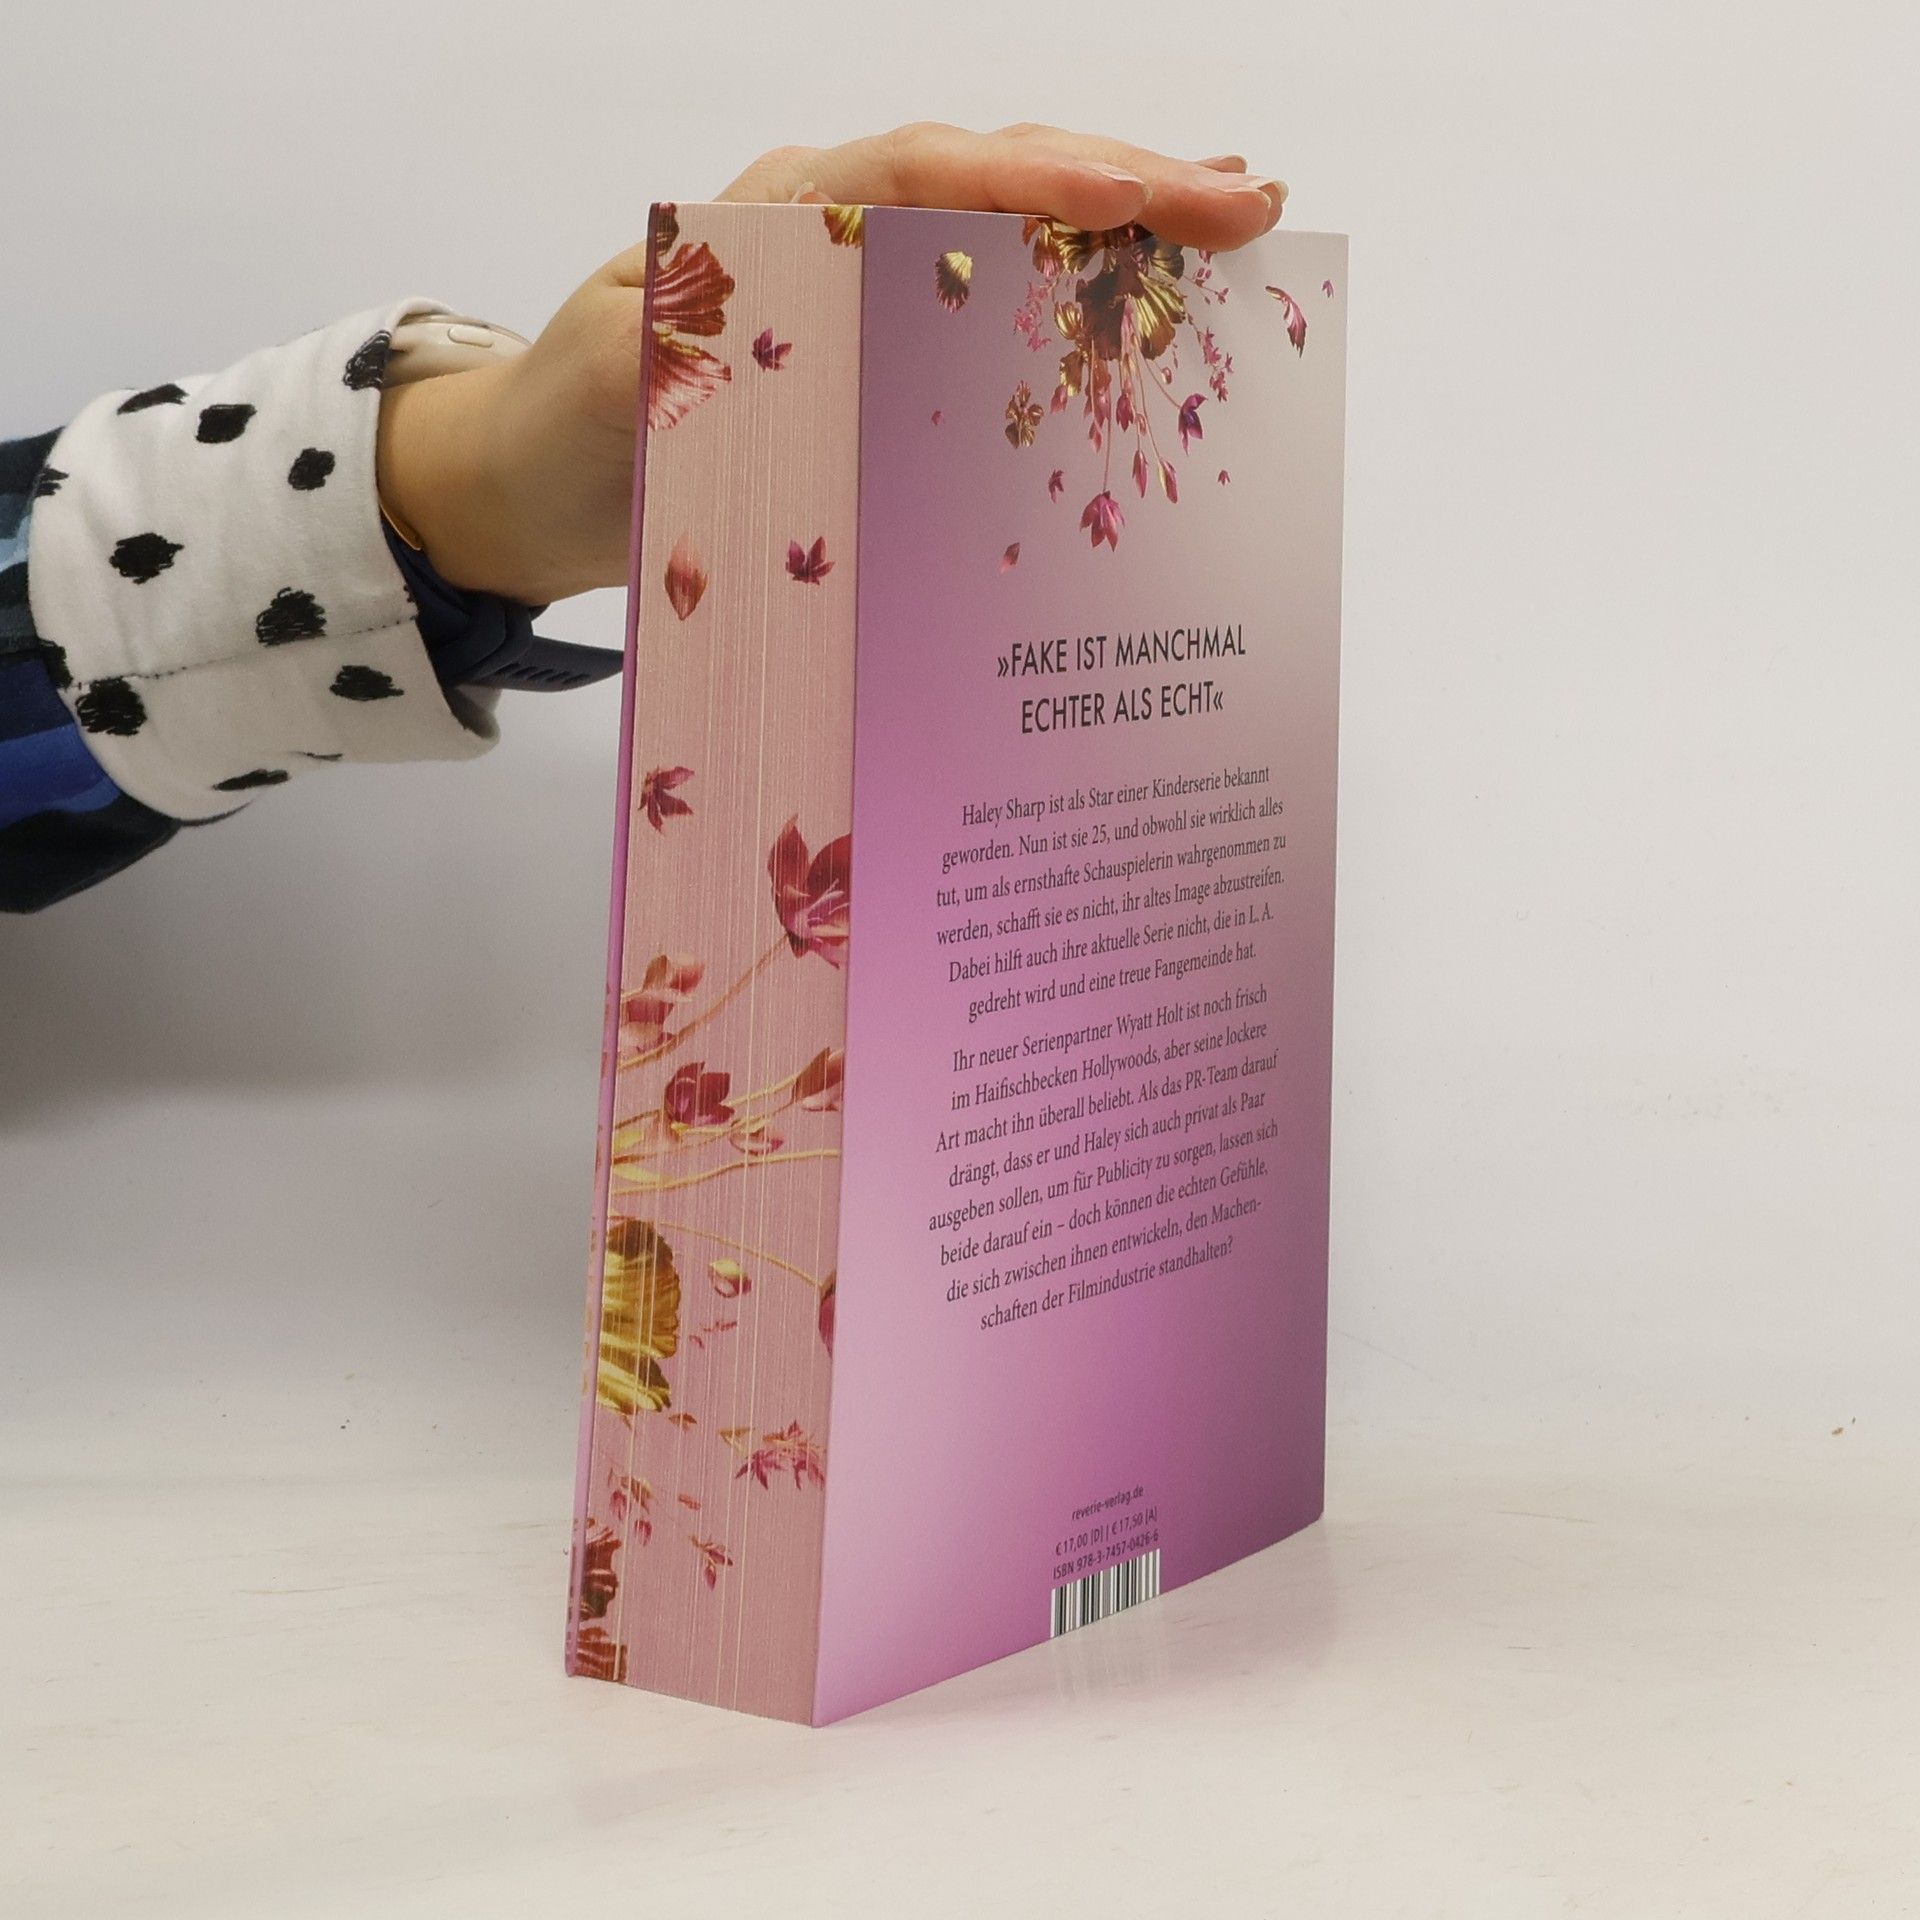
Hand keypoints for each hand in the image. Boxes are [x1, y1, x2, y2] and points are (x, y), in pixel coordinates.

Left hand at [377, 125, 1287, 606]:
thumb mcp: (615, 388)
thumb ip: (700, 349)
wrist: (527, 481)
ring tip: (1226, 223)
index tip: (1156, 199)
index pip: (930, 174)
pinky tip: (1132, 306)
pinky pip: (981, 298)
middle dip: (1125, 180)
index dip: (1047, 183)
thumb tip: (815, 334)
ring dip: (1114, 223)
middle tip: (1249, 202)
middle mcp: (826, 225)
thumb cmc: (567, 432)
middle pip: (993, 175)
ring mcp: (854, 278)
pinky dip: (1062, 293)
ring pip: (1002, 224)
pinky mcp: (869, 341)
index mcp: (772, 217)